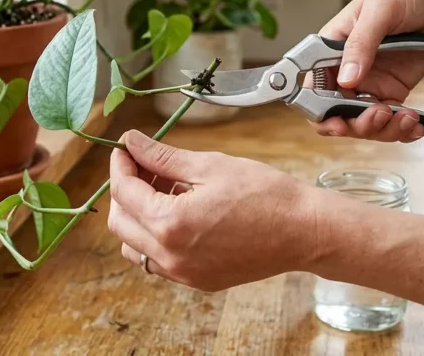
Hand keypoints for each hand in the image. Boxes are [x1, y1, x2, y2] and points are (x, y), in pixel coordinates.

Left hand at [107, 131, 318, 291]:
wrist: (303, 231)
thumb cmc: (264, 194)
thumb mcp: (210, 165)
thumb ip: (163, 156)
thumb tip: (131, 143)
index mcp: (170, 224)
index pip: (123, 192)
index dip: (120, 165)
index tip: (126, 148)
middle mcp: (170, 257)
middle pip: (121, 223)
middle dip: (125, 190)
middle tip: (144, 165)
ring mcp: (183, 274)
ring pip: (134, 247)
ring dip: (138, 216)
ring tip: (164, 189)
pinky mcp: (197, 281)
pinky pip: (158, 261)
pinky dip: (156, 236)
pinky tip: (179, 212)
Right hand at [313, 0, 423, 142]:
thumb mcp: (380, 11)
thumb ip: (361, 43)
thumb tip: (346, 78)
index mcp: (332, 48)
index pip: (312, 86)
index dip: (319, 109)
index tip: (336, 121)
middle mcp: (346, 70)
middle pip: (335, 112)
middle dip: (356, 123)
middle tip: (379, 116)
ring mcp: (369, 83)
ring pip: (363, 122)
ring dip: (383, 129)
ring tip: (406, 118)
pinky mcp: (391, 91)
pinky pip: (389, 120)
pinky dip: (402, 129)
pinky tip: (415, 125)